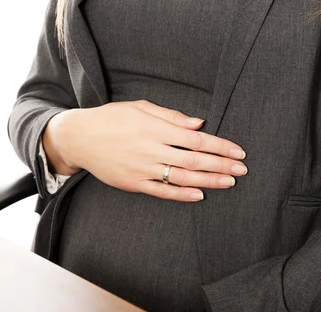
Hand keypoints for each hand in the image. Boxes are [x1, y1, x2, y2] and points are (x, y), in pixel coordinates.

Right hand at [42, 100, 246, 201]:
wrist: (78, 138)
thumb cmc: (111, 118)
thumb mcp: (140, 108)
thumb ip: (170, 116)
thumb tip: (199, 124)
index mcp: (155, 128)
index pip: (196, 140)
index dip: (220, 146)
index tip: (238, 152)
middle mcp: (151, 149)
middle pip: (193, 161)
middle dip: (221, 166)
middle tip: (242, 170)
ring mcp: (141, 168)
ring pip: (181, 178)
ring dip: (208, 181)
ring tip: (228, 182)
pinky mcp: (132, 183)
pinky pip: (161, 191)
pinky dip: (181, 194)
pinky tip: (199, 195)